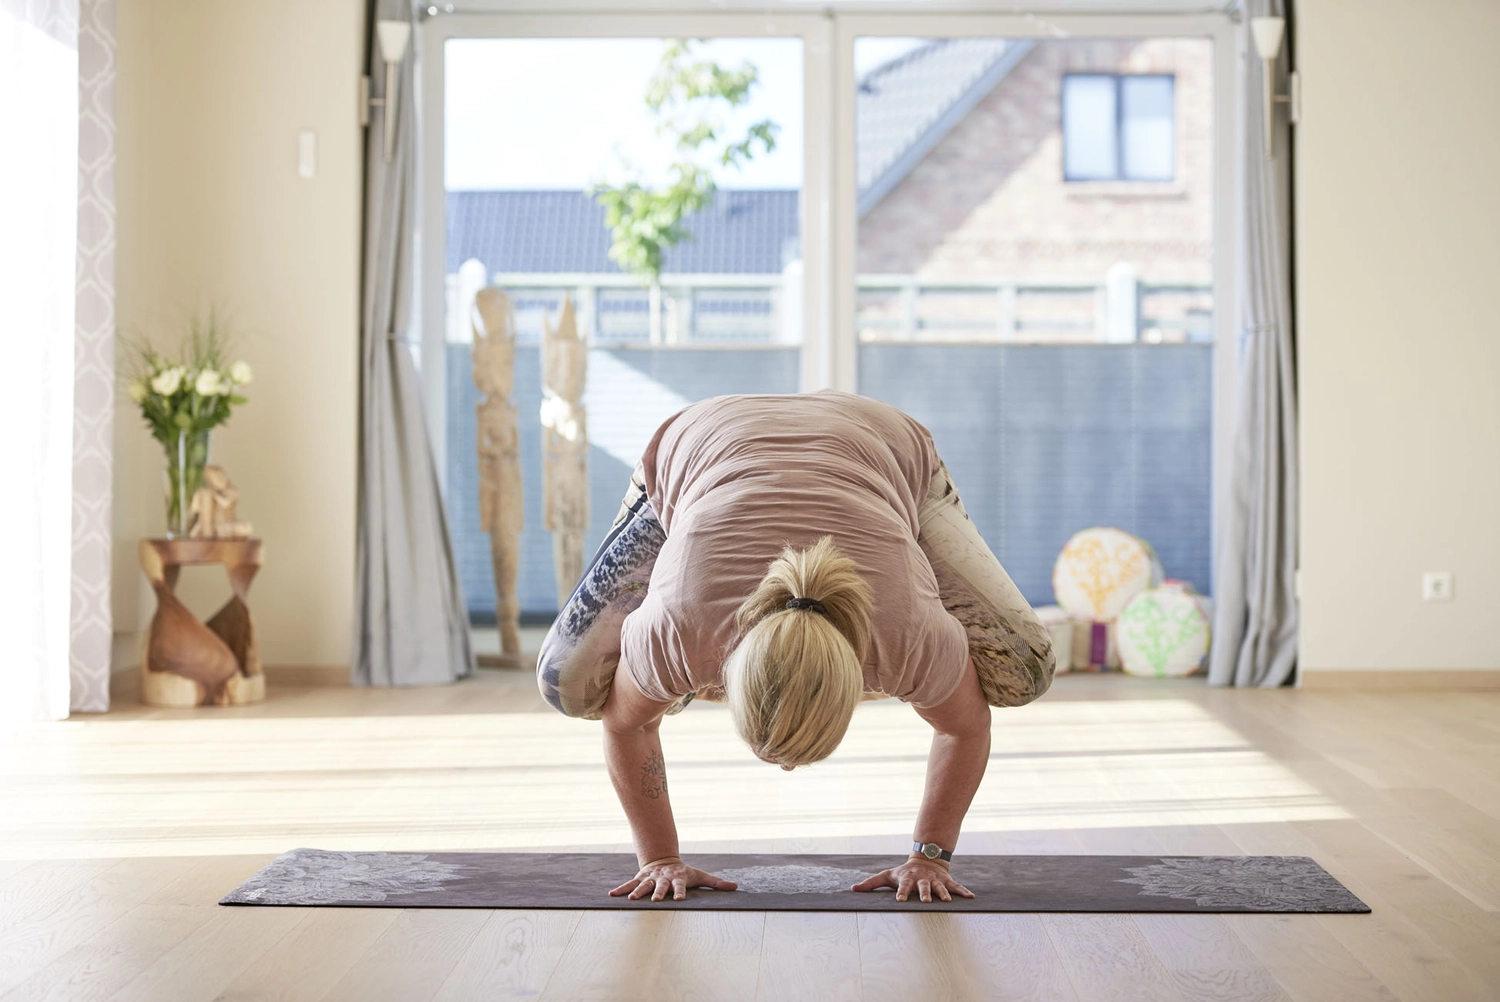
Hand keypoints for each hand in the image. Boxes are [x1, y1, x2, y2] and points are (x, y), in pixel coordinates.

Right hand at [609, 856, 737, 901]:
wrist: (664, 859)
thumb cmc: (684, 872)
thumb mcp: (700, 876)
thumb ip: (716, 883)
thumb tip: (736, 887)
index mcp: (677, 879)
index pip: (680, 886)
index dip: (680, 892)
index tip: (680, 899)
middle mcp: (663, 878)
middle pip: (661, 886)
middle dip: (658, 893)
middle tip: (657, 900)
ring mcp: (650, 878)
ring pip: (644, 886)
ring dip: (638, 892)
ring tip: (632, 899)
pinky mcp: (640, 879)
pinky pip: (629, 884)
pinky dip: (621, 889)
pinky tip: (612, 895)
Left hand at [851, 856, 974, 902]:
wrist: (925, 859)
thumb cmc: (903, 872)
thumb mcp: (887, 875)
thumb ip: (871, 883)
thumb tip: (853, 889)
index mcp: (907, 879)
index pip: (903, 886)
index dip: (902, 893)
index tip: (900, 900)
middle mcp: (922, 879)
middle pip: (923, 887)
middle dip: (924, 893)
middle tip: (925, 901)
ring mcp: (935, 880)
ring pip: (940, 887)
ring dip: (944, 894)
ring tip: (948, 901)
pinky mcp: (946, 881)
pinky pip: (956, 886)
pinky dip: (963, 891)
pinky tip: (971, 897)